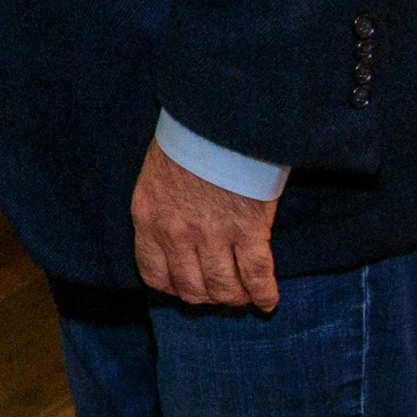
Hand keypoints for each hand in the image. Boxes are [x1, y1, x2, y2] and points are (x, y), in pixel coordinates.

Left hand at [131, 140, 280, 310]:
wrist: (214, 116)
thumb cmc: (187, 139)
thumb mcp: (156, 175)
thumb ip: (161, 210)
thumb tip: (176, 236)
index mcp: (148, 217)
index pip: (154, 274)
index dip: (174, 288)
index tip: (187, 288)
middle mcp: (175, 232)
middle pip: (191, 289)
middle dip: (208, 298)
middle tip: (221, 294)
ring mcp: (211, 234)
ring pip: (223, 288)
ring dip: (236, 299)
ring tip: (245, 297)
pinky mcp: (247, 230)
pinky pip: (256, 276)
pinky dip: (264, 295)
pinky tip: (268, 301)